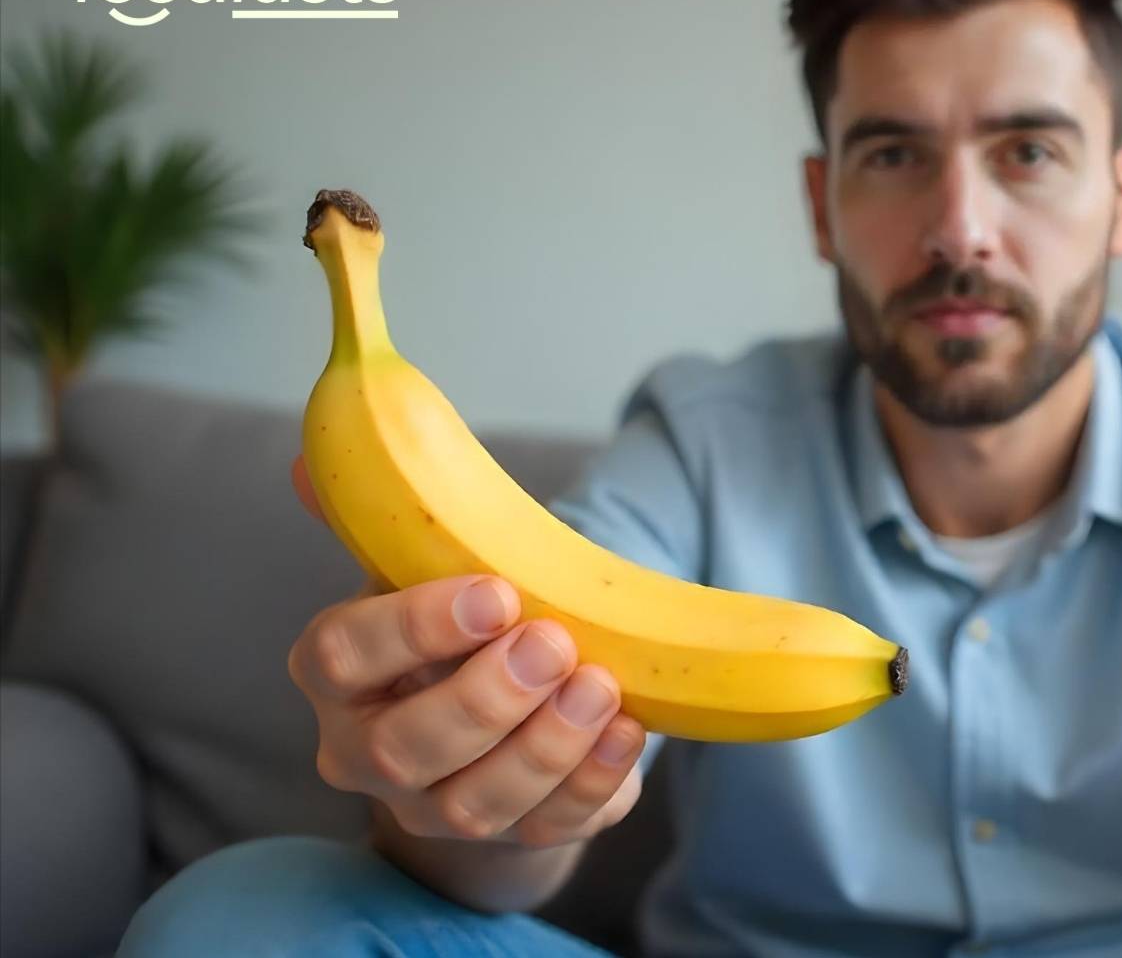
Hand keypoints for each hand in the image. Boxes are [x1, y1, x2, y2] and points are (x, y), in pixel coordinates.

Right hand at [286, 454, 647, 848]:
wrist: (502, 709)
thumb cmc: (459, 621)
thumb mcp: (423, 563)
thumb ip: (384, 516)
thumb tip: (321, 454)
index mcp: (338, 672)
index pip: (343, 656)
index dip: (414, 628)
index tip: (496, 593)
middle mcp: (369, 753)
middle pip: (402, 749)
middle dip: (485, 698)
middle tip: (554, 642)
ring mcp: (436, 808)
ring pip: (474, 803)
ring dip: (544, 746)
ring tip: (600, 685)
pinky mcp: (512, 837)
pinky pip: (548, 826)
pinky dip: (592, 782)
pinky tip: (629, 730)